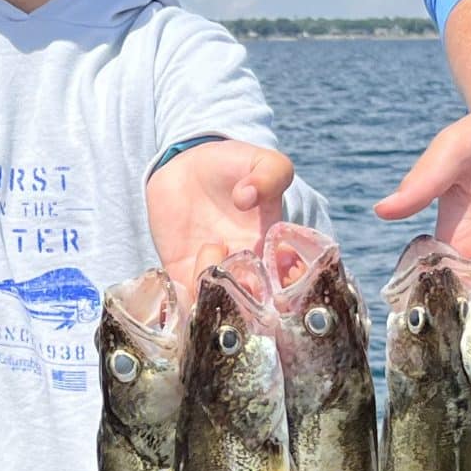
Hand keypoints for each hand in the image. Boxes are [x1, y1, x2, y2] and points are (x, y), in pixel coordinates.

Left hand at [147, 139, 294, 293]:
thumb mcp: (263, 161)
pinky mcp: (181, 271)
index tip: (277, 266)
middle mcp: (246, 270)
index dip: (286, 289)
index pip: (288, 288)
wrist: (187, 165)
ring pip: (219, 307)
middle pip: (254, 308)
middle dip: (249, 298)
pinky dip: (186, 296)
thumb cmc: (234, 165)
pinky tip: (189, 262)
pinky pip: (185, 300)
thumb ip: (270, 174)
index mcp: (273, 250)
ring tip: (213, 246)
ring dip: (217, 288)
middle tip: (239, 261)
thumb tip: (246, 197)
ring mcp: (213, 273)